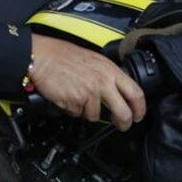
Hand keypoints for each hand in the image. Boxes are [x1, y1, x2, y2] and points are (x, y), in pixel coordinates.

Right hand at [30, 34, 145, 131]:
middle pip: (123, 112)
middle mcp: (102, 81)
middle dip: (124, 122)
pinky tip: (67, 95)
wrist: (42, 56)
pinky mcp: (76, 102)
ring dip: (87, 111)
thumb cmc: (63, 56)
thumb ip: (107, 75)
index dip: (140, 108)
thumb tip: (117, 91)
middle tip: (122, 125)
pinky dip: (73, 109)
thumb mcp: (93, 60)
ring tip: (77, 96)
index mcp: (109, 69)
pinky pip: (78, 113)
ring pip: (96, 115)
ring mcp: (90, 93)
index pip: (135, 92)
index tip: (138, 115)